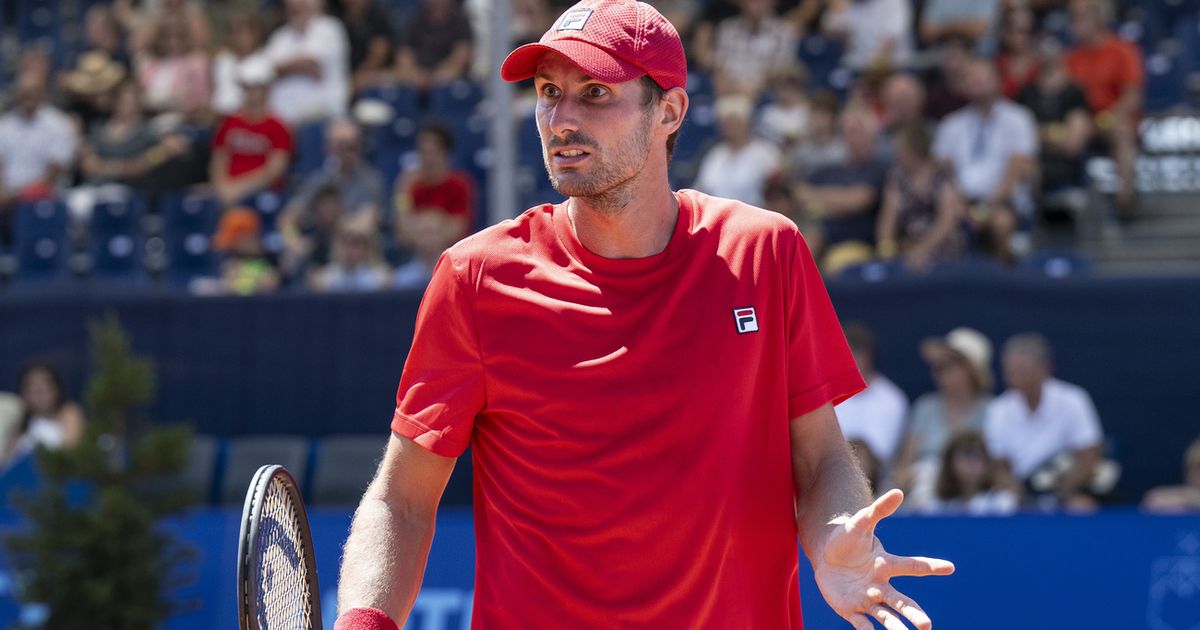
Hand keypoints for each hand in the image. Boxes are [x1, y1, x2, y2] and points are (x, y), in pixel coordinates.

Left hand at [812, 489, 953, 629]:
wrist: (826, 556)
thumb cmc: (847, 539)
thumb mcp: (860, 523)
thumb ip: (878, 511)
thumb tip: (898, 492)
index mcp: (886, 565)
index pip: (912, 565)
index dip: (930, 566)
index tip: (950, 567)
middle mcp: (881, 585)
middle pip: (902, 602)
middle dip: (914, 613)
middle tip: (927, 626)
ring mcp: (867, 599)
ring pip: (885, 616)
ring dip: (896, 627)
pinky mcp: (851, 609)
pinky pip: (861, 623)